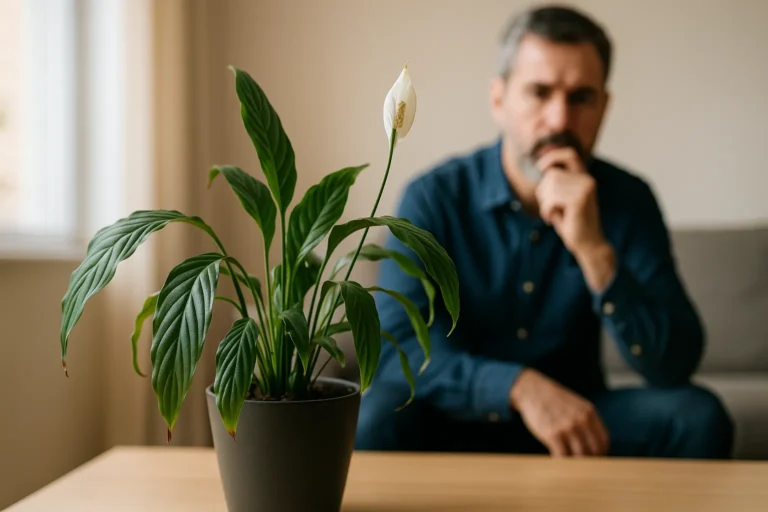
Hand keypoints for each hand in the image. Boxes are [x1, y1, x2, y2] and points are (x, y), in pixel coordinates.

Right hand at [510, 368, 608, 456]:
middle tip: (583, 465)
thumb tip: (595, 445)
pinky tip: (558, 460)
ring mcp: (567, 428)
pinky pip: (562, 456)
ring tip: (570, 465)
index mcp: (589, 412)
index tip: (595, 459)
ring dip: (575, 464)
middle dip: (589, 460)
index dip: (601, 453)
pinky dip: (562, 462)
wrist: (532, 390)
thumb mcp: (577, 405)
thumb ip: (587, 421)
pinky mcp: (552, 434)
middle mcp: (581, 420)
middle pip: (593, 451)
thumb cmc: (554, 400)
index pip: (603, 440)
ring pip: (579, 456)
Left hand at [534, 147, 615, 290]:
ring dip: (545, 203)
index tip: (540, 167)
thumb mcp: (564, 199)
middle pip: (551, 175)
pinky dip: (546, 211)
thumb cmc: (573, 223)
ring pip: (550, 187)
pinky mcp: (579, 201)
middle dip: (543, 192)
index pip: (569, 154)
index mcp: (585, 178)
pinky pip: (551, 200)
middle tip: (550, 208)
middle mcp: (588, 180)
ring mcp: (585, 189)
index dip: (553, 156)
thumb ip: (557, 184)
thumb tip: (544, 168)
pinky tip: (552, 219)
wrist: (589, 244)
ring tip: (553, 214)